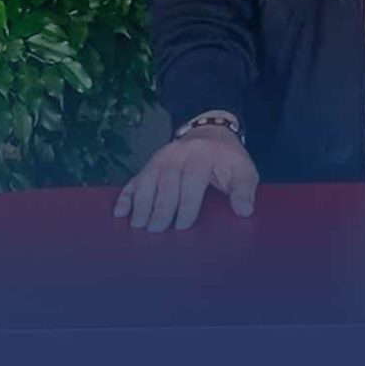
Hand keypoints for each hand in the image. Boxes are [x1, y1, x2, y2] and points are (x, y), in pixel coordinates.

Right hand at [112, 125, 259, 231]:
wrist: (210, 133)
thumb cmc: (227, 159)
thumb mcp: (243, 169)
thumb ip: (244, 190)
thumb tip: (244, 211)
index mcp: (202, 156)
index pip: (192, 180)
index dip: (187, 205)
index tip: (183, 226)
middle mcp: (178, 154)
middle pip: (166, 183)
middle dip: (161, 208)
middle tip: (157, 231)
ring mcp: (161, 158)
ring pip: (147, 181)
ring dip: (141, 204)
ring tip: (139, 226)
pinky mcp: (149, 164)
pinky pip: (135, 179)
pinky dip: (126, 196)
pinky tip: (120, 213)